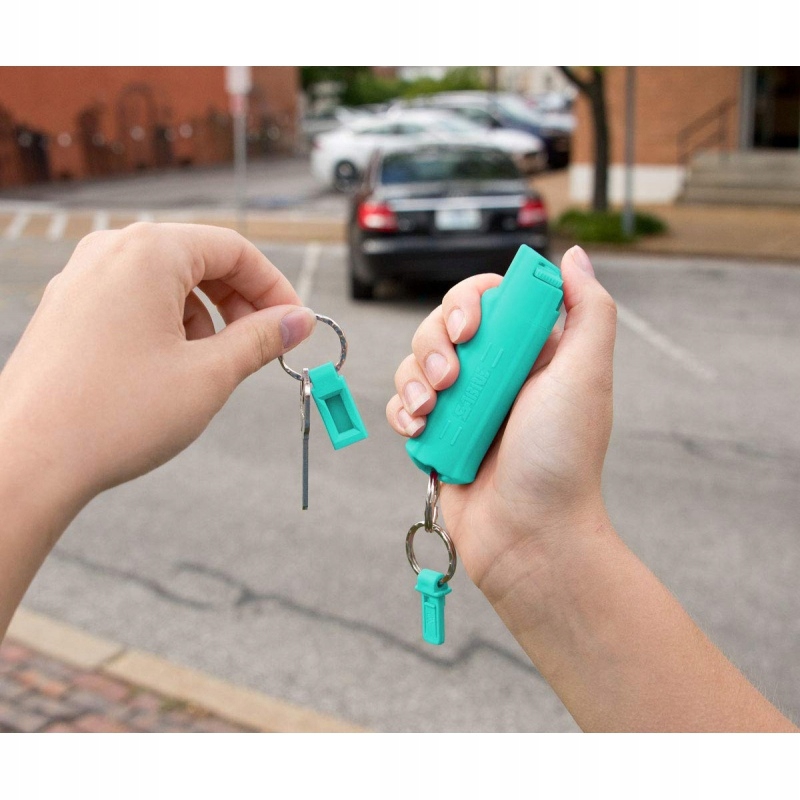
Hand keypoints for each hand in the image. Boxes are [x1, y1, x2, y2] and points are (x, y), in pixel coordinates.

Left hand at [0, 223, 315, 503]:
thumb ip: (261, 339)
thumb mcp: (210, 375)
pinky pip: (134, 301)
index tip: (294, 324)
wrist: (28, 460)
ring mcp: (82, 279)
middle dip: (240, 303)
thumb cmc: (115, 414)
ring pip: (167, 283)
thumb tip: (298, 321)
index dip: (275, 287)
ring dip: (205, 317)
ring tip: (212, 366)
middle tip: (261, 346)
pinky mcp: (68, 309)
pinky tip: (171, 370)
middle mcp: (110, 252)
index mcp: (149, 252)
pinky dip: (168, 326)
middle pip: (200, 260)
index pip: (234, 249)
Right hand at [386, 246, 616, 596]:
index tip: (467, 327)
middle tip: (452, 378)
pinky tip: (419, 428)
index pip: (488, 299)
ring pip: (415, 362)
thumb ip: (589, 310)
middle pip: (441, 326)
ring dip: (413, 378)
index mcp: (531, 352)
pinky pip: (403, 404)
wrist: (530, 535)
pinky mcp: (437, 435)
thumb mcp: (586, 375)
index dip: (468, 301)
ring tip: (432, 409)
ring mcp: (463, 405)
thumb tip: (573, 257)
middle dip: (434, 344)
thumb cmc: (561, 458)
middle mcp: (495, 373)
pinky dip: (403, 411)